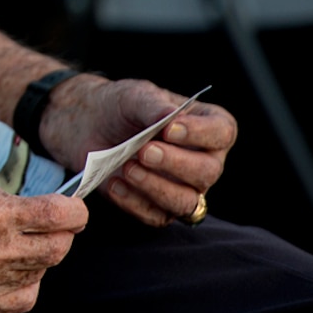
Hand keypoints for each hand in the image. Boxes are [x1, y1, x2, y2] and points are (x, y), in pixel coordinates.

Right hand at [0, 168, 86, 312]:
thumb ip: (9, 195)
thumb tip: (45, 209)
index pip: (62, 217)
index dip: (76, 210)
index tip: (74, 207)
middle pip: (59, 248)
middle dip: (60, 232)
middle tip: (48, 221)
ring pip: (42, 273)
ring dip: (38, 255)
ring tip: (15, 239)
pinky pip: (23, 297)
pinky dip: (24, 280)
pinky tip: (6, 263)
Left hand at [38, 76, 235, 226]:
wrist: (90, 124)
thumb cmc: (123, 107)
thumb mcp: (135, 96)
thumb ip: (153, 106)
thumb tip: (170, 117)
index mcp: (208, 127)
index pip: (221, 133)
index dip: (200, 133)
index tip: (168, 129)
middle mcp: (204, 162)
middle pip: (206, 171)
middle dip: (175, 163)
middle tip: (143, 151)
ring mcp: (184, 189)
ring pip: (186, 202)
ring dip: (156, 187)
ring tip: (127, 168)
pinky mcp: (159, 208)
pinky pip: (156, 216)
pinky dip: (134, 202)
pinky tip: (114, 183)